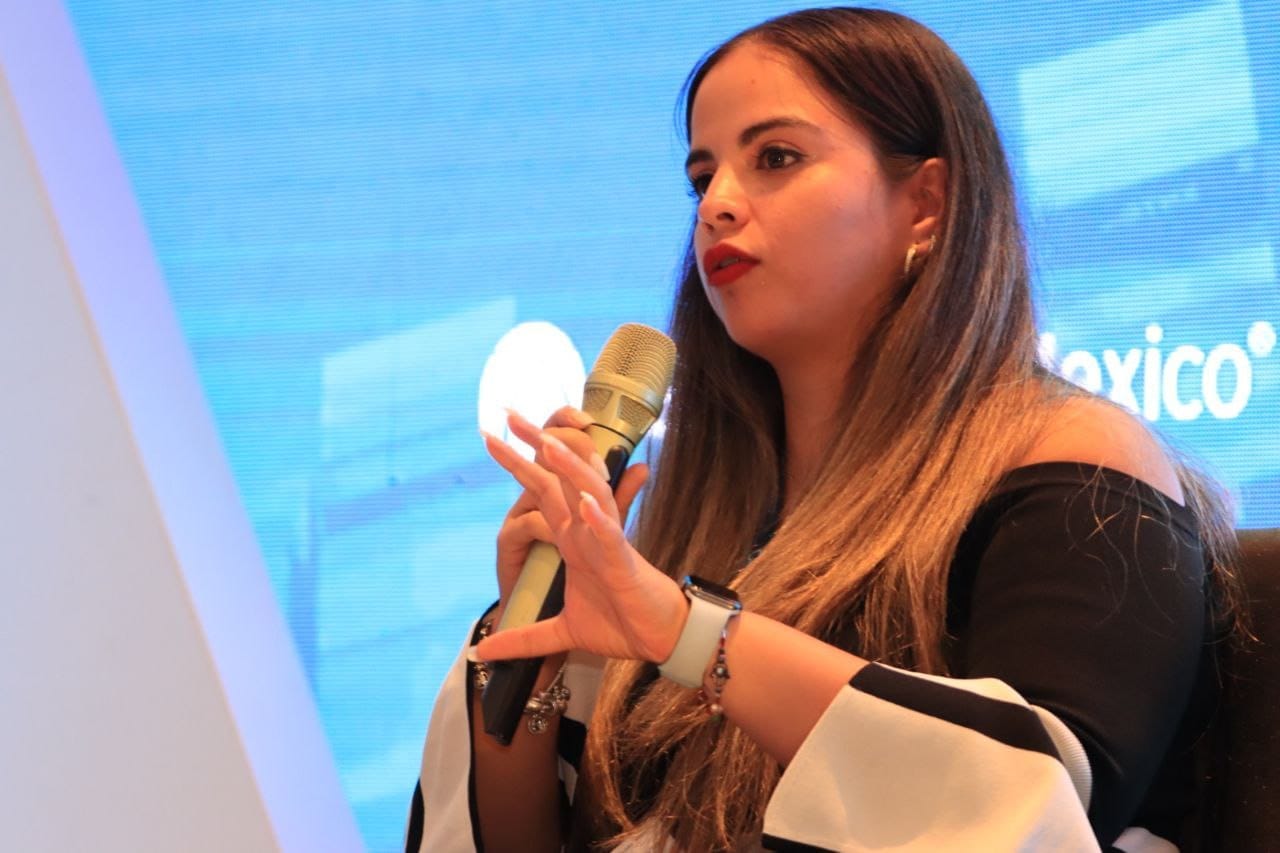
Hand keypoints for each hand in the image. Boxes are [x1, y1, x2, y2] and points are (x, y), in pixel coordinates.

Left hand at [480, 410, 686, 664]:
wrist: (660, 641)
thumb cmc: (620, 625)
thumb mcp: (560, 634)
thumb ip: (523, 639)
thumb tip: (484, 651)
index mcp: (573, 538)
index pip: (541, 491)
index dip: (517, 463)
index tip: (490, 437)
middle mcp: (588, 531)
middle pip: (560, 478)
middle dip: (536, 445)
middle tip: (510, 414)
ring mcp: (607, 544)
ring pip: (590, 495)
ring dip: (569, 469)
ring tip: (546, 443)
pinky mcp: (624, 565)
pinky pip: (611, 537)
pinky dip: (598, 519)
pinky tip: (585, 502)